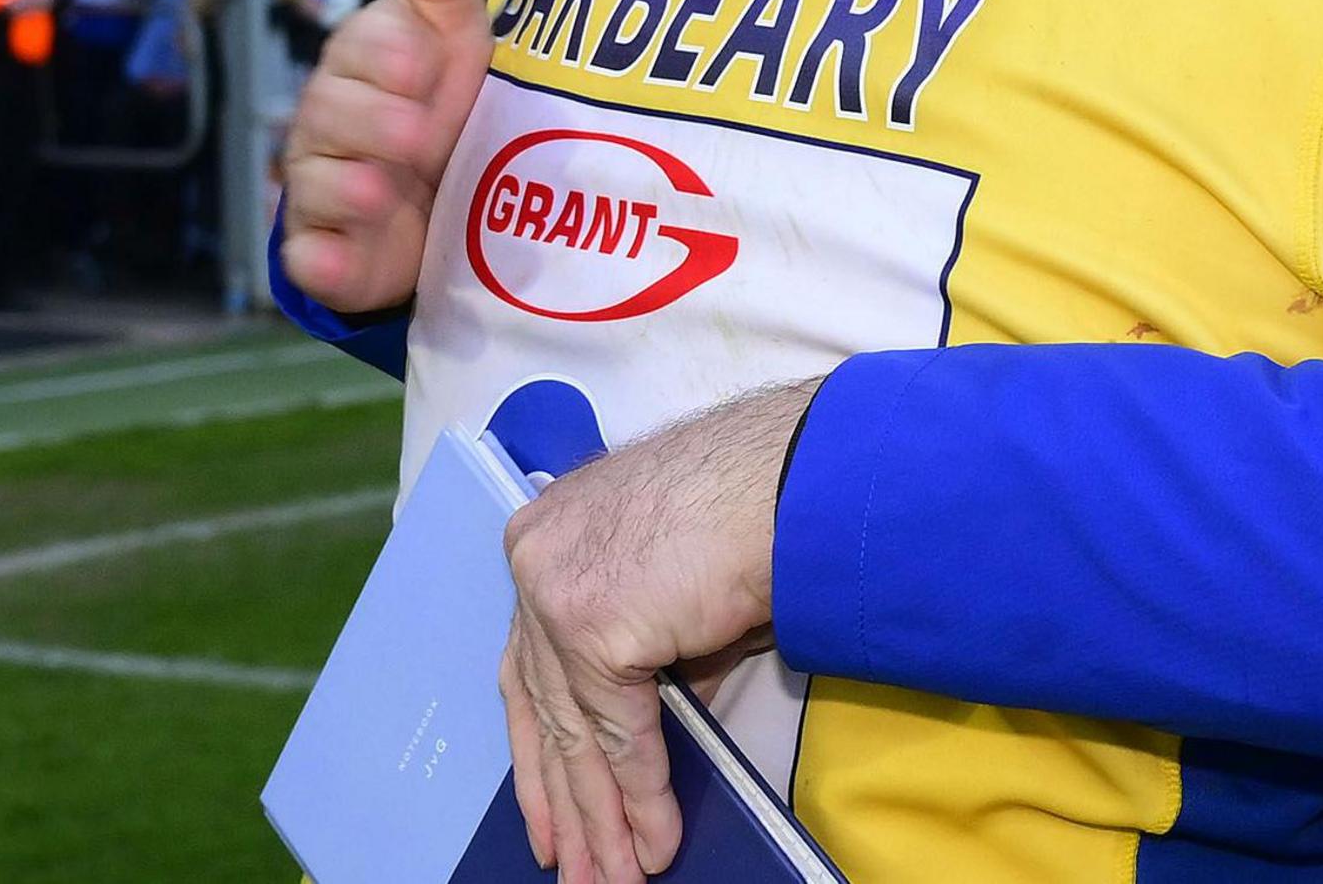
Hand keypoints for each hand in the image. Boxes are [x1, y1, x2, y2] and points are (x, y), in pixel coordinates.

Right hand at [277, 0, 486, 317]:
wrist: (454, 195)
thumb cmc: (448, 93)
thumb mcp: (453, 24)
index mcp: (360, 64)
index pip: (358, 52)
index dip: (388, 60)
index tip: (427, 65)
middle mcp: (332, 124)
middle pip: (329, 117)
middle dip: (374, 124)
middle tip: (423, 134)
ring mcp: (325, 190)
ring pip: (315, 186)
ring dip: (348, 189)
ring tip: (384, 192)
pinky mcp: (330, 255)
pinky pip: (309, 260)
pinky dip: (321, 262)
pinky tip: (336, 259)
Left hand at [501, 382, 811, 882]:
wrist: (795, 478)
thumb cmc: (758, 511)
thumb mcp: (683, 597)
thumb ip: (653, 662)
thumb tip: (642, 744)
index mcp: (547, 539)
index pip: (528, 669)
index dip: (541, 754)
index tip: (547, 821)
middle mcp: (534, 561)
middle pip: (541, 708)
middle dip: (565, 802)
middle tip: (576, 872)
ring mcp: (554, 592)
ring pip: (575, 732)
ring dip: (601, 818)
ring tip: (615, 879)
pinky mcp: (590, 627)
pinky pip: (618, 735)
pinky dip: (640, 794)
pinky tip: (653, 841)